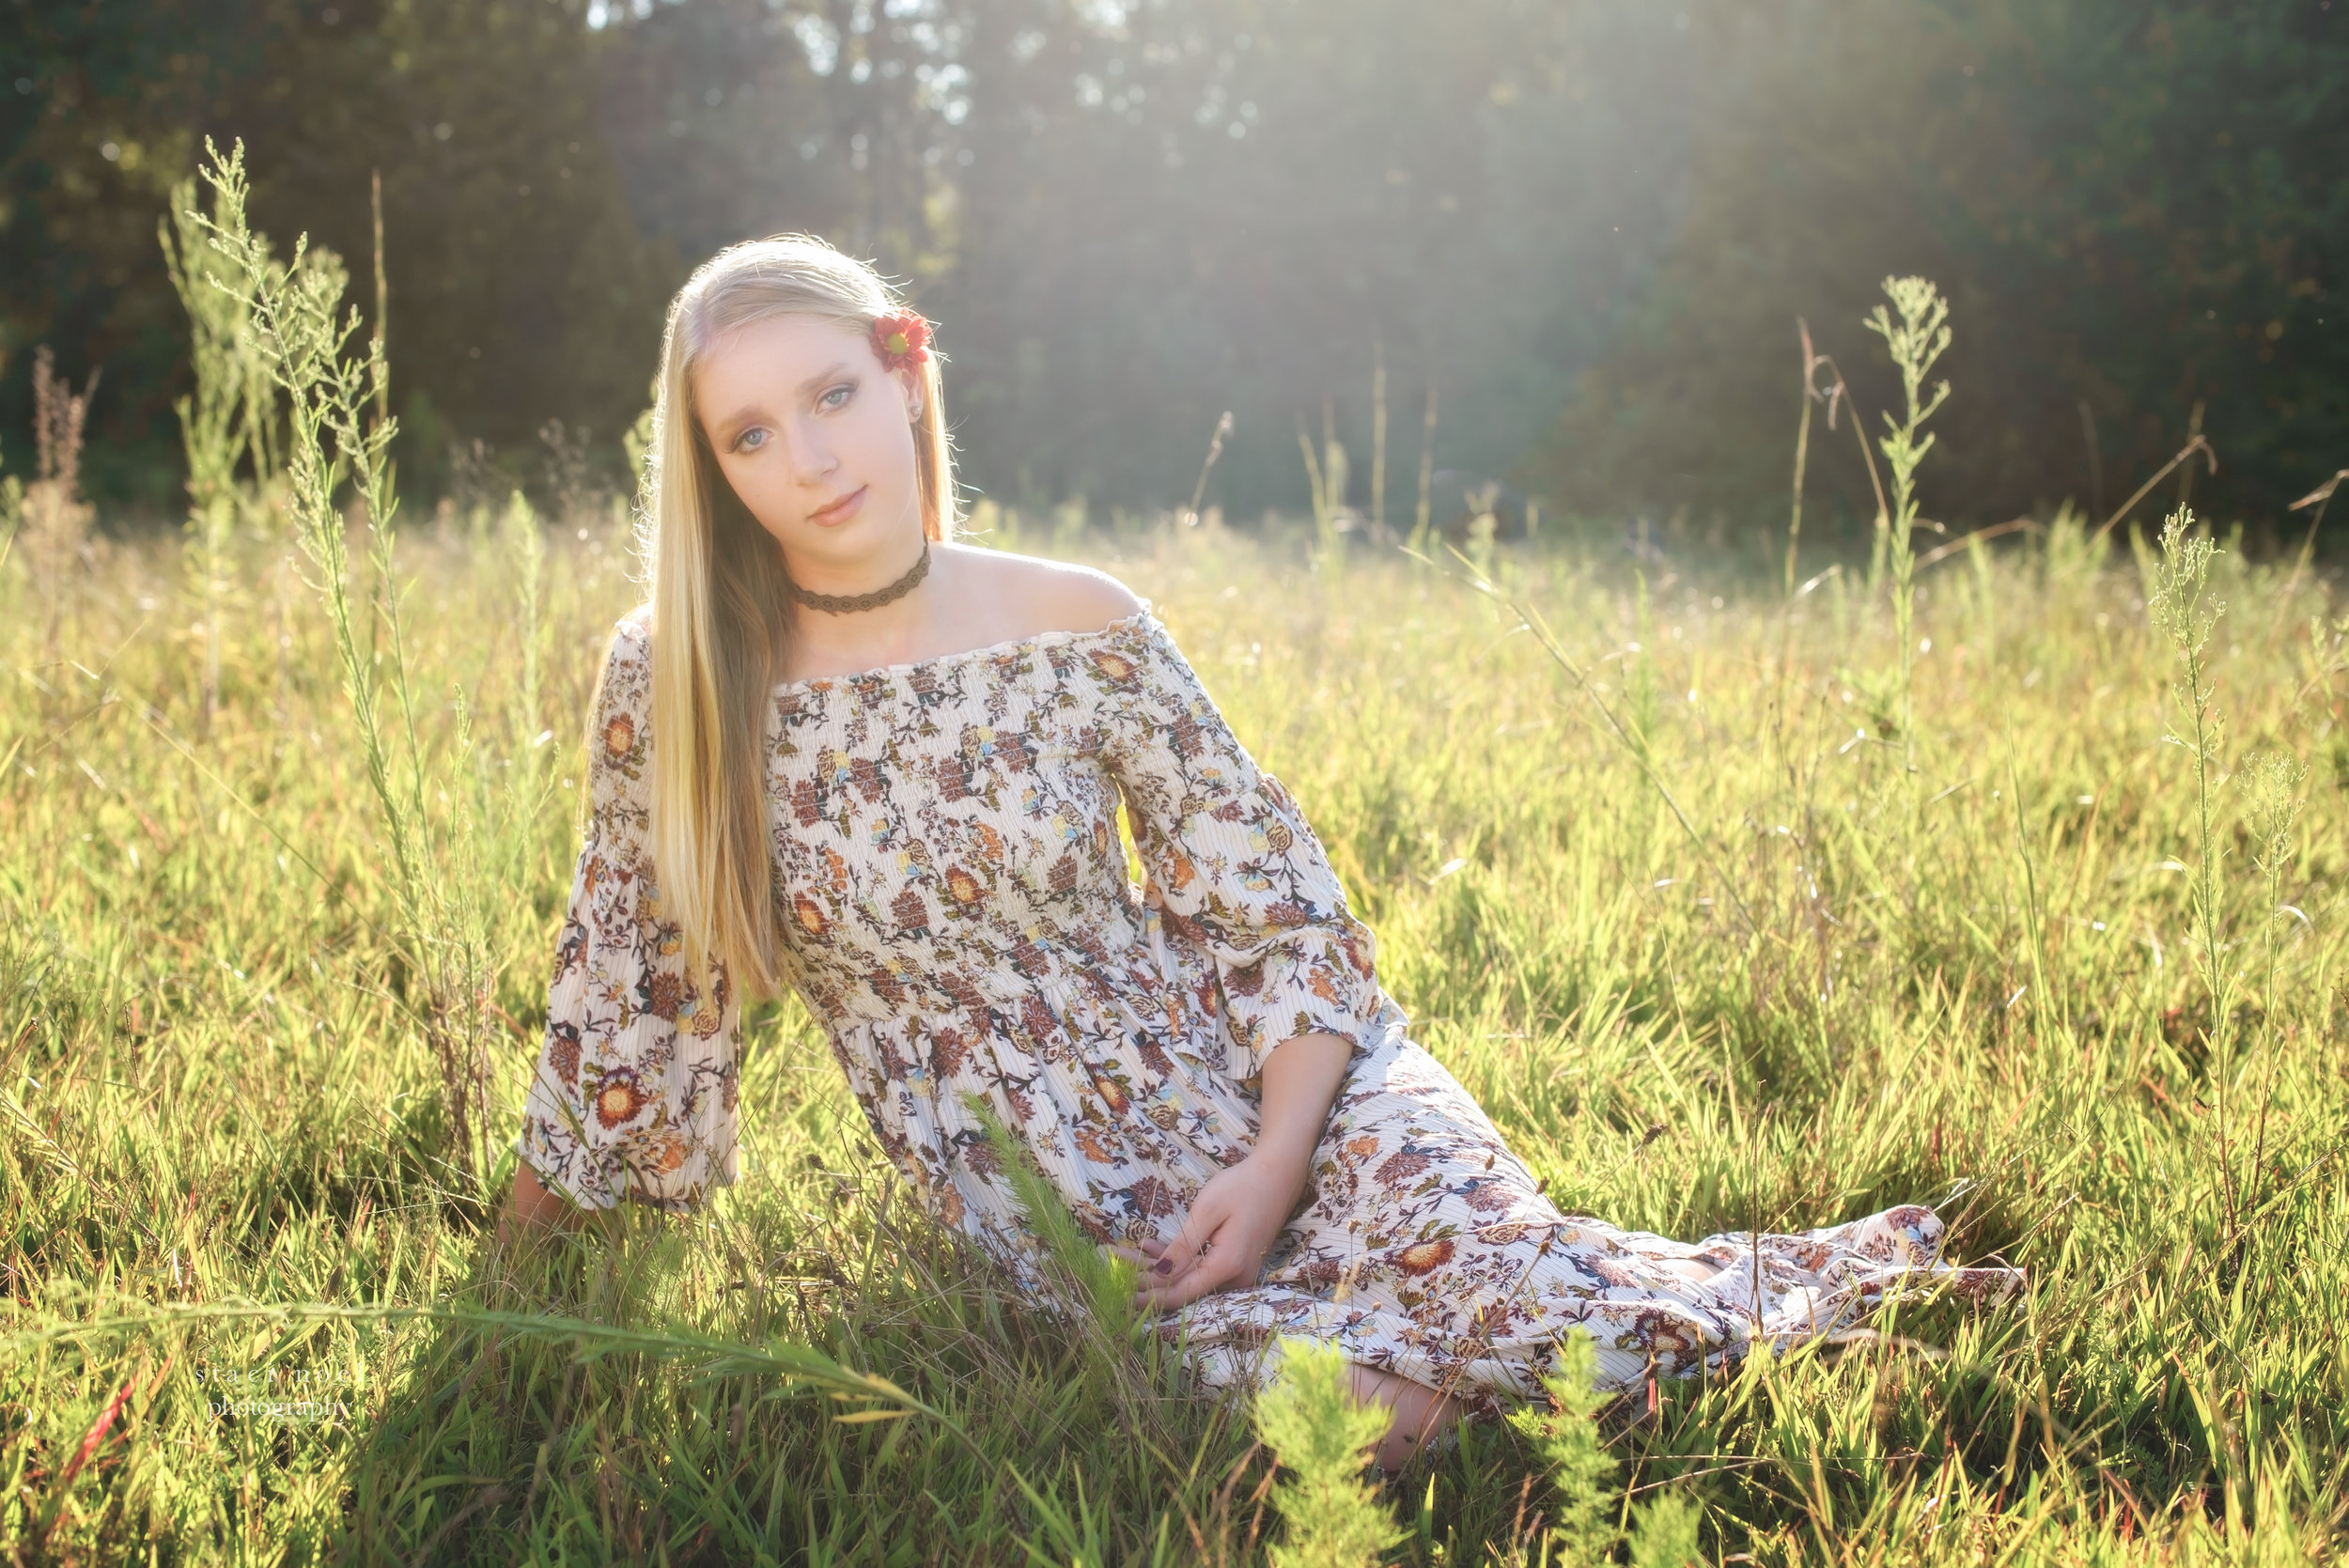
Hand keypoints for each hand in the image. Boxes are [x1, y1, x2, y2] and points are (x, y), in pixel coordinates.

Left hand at [1123, 1150, 1310, 1311]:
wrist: (1278, 1176)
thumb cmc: (1243, 1187)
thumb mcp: (1208, 1210)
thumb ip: (1183, 1246)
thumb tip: (1158, 1274)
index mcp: (1227, 1266)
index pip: (1179, 1294)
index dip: (1146, 1296)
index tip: (1117, 1291)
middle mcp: (1234, 1278)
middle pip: (1181, 1289)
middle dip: (1143, 1278)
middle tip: (1110, 1265)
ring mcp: (1236, 1274)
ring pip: (1187, 1280)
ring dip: (1155, 1269)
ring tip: (1122, 1255)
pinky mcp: (1233, 1265)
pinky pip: (1199, 1270)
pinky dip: (1174, 1261)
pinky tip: (1148, 1248)